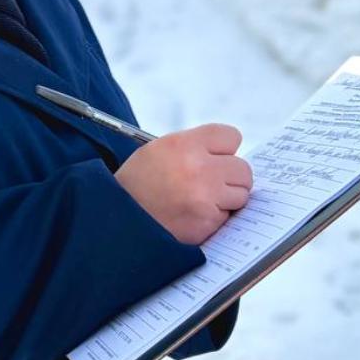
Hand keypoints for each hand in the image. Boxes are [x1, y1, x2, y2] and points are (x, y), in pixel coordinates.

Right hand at [114, 123, 252, 245]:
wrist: (117, 220)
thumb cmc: (137, 184)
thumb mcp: (157, 150)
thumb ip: (194, 147)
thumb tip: (227, 154)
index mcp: (183, 145)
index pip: (231, 137)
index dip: (224, 149)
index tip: (217, 157)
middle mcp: (197, 168)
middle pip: (242, 169)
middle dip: (230, 177)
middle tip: (211, 184)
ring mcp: (205, 198)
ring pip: (241, 194)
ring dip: (226, 199)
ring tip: (200, 201)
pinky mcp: (206, 223)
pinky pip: (227, 217)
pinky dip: (214, 218)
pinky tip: (193, 216)